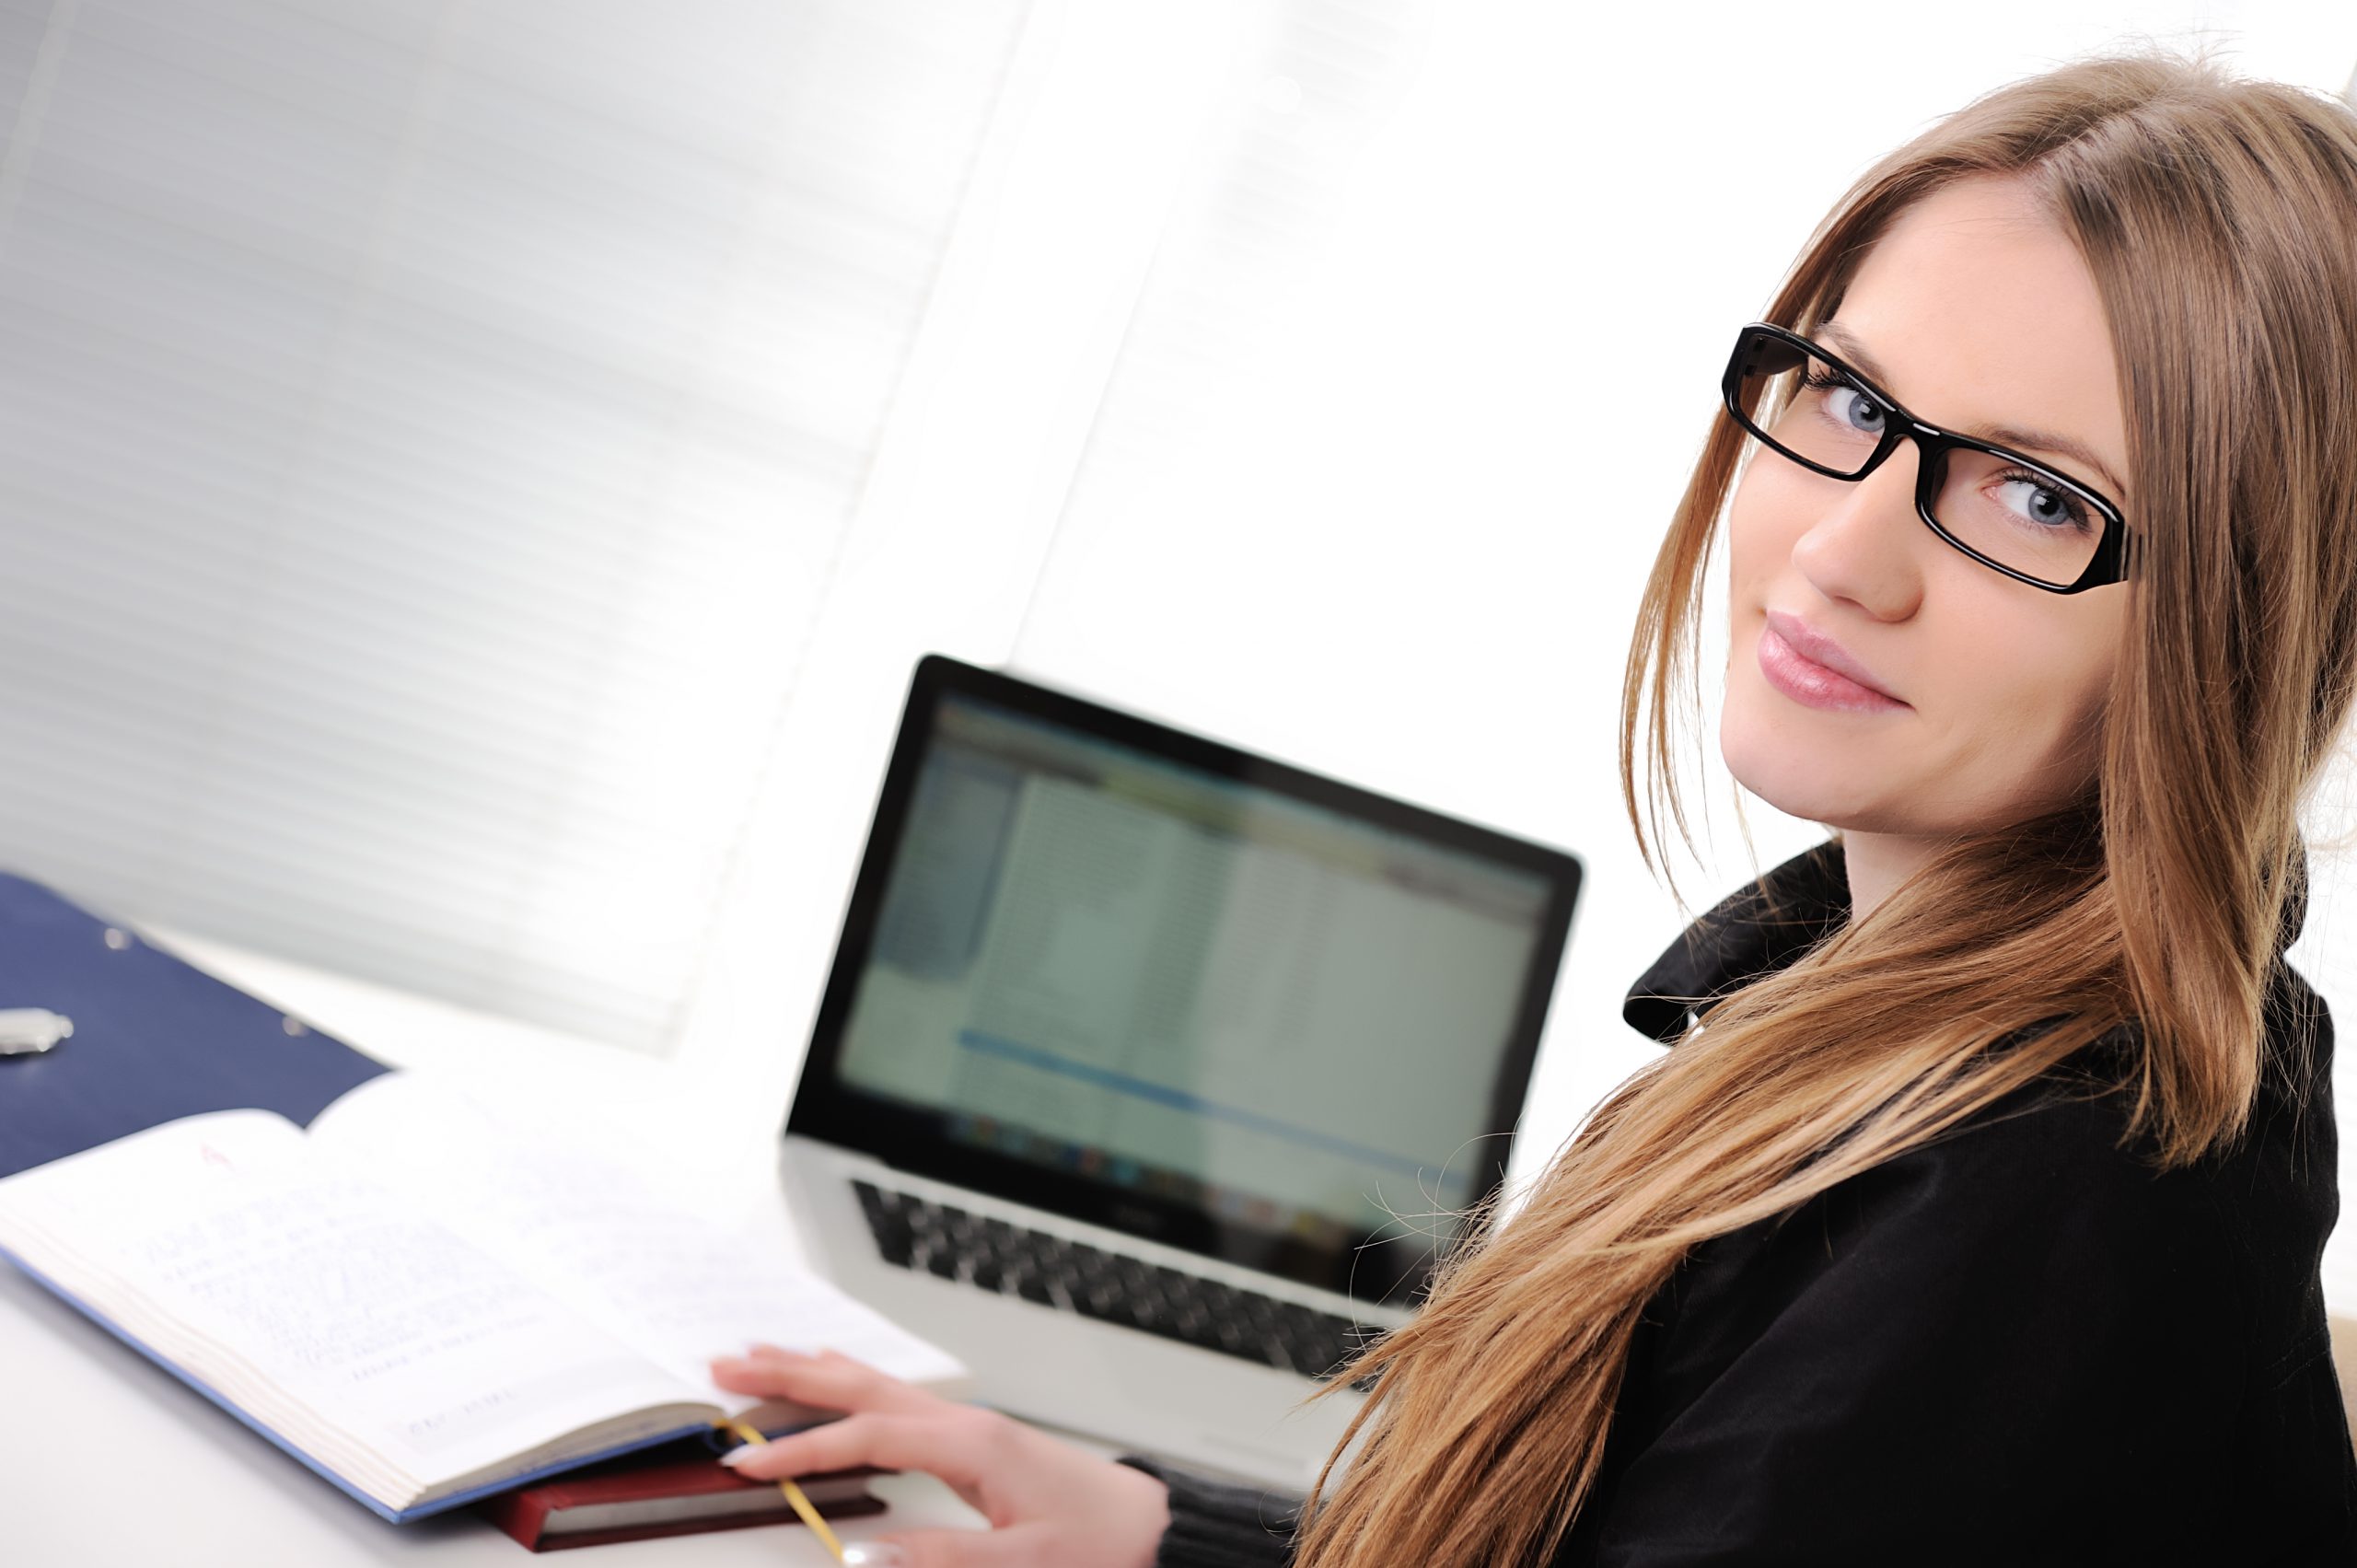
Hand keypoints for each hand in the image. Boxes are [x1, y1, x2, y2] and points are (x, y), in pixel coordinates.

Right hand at [709, 1345, 1169, 1567]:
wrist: (1154, 1529)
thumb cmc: (1101, 1544)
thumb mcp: (1025, 1565)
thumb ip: (943, 1560)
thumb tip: (861, 1557)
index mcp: (971, 1443)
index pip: (866, 1437)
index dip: (801, 1449)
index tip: (746, 1462)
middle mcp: (965, 1422)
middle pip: (860, 1387)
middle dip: (788, 1375)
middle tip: (724, 1362)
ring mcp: (970, 1425)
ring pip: (875, 1385)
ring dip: (814, 1371)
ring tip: (759, 1355)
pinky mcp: (975, 1439)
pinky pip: (896, 1398)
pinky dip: (853, 1383)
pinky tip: (838, 1377)